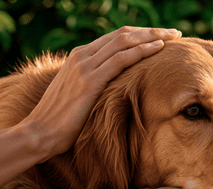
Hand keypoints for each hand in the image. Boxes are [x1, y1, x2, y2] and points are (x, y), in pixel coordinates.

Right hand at [17, 26, 181, 160]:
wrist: (38, 133)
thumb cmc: (58, 121)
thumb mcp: (76, 95)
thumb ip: (92, 84)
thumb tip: (112, 91)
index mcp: (78, 56)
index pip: (115, 38)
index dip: (140, 34)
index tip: (160, 36)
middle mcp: (81, 56)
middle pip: (123, 34)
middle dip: (150, 31)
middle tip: (173, 32)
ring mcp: (84, 66)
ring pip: (124, 41)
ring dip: (152, 36)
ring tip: (172, 37)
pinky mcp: (89, 81)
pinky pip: (121, 59)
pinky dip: (142, 51)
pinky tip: (159, 49)